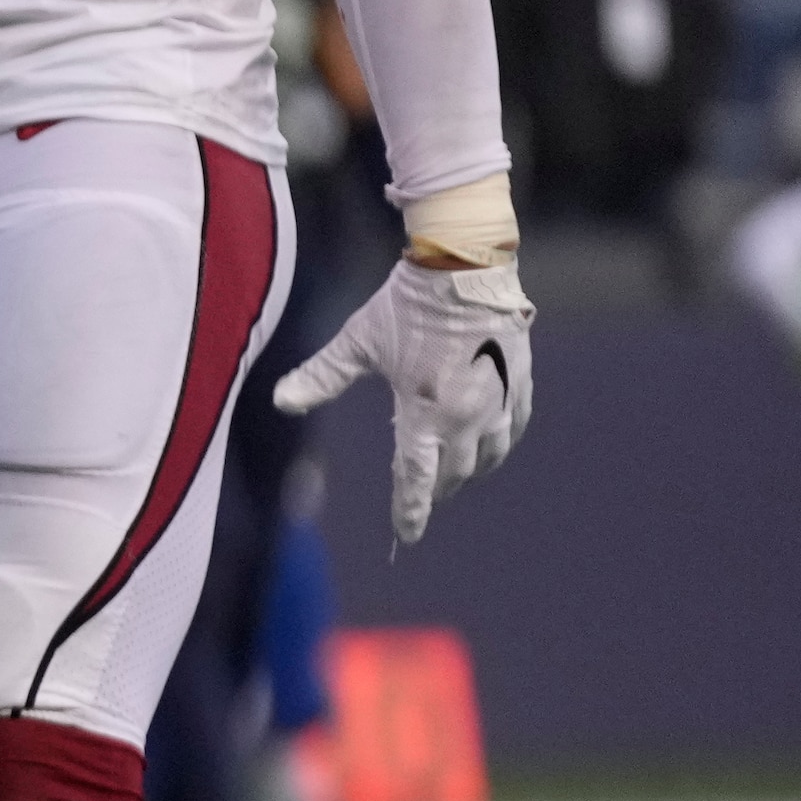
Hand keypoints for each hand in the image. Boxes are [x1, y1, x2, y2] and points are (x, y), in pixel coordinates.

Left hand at [272, 252, 530, 545]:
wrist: (465, 265)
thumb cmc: (406, 304)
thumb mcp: (358, 342)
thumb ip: (321, 376)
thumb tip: (280, 401)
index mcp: (424, 409)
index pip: (415, 476)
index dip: (409, 510)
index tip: (406, 535)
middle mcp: (466, 413)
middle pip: (453, 472)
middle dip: (435, 488)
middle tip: (423, 494)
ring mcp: (498, 399)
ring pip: (487, 456)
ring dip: (469, 470)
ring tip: (453, 473)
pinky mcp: (519, 382)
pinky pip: (513, 428)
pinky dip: (499, 443)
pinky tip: (490, 445)